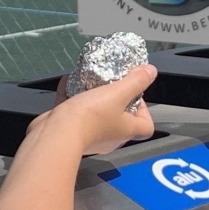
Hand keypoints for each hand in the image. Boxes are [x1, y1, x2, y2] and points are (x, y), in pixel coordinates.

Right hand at [40, 64, 157, 155]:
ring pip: (97, 114)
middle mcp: (111, 137)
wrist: (57, 134)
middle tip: (111, 83)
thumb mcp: (117, 92)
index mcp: (126, 130)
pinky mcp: (71, 131)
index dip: (145, 109)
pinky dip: (73, 97)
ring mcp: (91, 136)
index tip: (134, 92)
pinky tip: (69, 81)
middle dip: (117, 98)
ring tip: (91, 81)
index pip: (146, 126)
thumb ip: (136, 81)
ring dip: (95, 97)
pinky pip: (75, 112)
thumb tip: (151, 72)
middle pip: (121, 117)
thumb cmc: (91, 116)